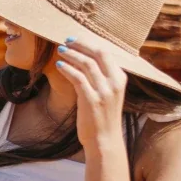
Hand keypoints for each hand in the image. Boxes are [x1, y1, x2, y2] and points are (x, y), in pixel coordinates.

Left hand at [55, 37, 127, 152]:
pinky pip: (78, 78)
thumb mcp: (108, 93)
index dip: (88, 44)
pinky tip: (59, 66)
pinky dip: (68, 69)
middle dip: (80, 45)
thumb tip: (84, 60)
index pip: (105, 53)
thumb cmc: (103, 116)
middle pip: (97, 54)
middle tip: (66, 41)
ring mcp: (104, 92)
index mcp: (120, 78)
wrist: (104, 139)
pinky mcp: (92, 100)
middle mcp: (115, 83)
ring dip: (72, 55)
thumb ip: (101, 77)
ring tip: (60, 51)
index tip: (74, 40)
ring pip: (87, 64)